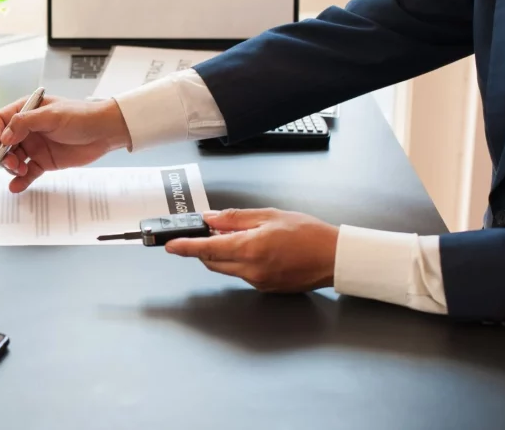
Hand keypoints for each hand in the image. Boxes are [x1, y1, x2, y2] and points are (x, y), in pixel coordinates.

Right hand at [0, 95, 131, 192]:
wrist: (105, 132)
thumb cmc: (81, 116)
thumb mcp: (52, 115)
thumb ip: (25, 123)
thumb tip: (3, 137)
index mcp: (26, 111)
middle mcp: (27, 129)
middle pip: (3, 144)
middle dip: (2, 155)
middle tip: (12, 163)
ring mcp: (34, 146)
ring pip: (13, 160)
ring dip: (12, 168)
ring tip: (21, 171)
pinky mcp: (44, 161)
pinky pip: (27, 173)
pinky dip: (20, 181)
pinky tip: (16, 187)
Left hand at [165, 209, 338, 292]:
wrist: (334, 258)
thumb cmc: (309, 234)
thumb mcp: (269, 215)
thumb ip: (235, 218)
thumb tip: (211, 218)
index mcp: (249, 248)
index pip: (206, 248)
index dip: (185, 247)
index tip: (170, 245)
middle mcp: (250, 269)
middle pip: (211, 261)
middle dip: (203, 248)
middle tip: (207, 232)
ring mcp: (257, 281)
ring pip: (225, 268)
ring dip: (221, 254)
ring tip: (237, 237)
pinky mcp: (264, 288)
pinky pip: (241, 274)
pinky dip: (237, 262)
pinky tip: (253, 250)